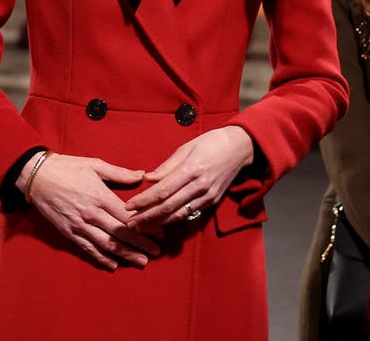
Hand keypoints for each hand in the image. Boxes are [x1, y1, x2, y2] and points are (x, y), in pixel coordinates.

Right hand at [22, 152, 159, 271]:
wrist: (36, 177)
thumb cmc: (68, 168)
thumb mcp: (96, 165)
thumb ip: (121, 174)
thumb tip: (143, 175)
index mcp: (101, 196)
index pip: (128, 217)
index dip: (146, 228)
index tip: (160, 234)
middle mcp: (91, 214)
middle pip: (120, 234)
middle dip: (140, 245)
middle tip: (156, 253)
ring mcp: (79, 225)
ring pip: (106, 245)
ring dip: (125, 255)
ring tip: (141, 262)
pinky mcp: (68, 233)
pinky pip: (87, 248)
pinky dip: (100, 258)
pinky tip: (113, 265)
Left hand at [124, 126, 254, 226]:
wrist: (240, 148)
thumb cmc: (211, 143)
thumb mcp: (187, 147)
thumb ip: (167, 166)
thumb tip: (147, 179)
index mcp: (191, 169)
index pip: (162, 190)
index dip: (144, 201)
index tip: (128, 206)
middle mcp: (200, 185)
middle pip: (168, 206)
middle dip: (146, 217)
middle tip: (129, 223)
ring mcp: (207, 196)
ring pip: (178, 215)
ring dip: (157, 223)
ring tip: (140, 227)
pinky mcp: (212, 201)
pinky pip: (189, 213)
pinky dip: (173, 220)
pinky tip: (161, 223)